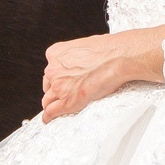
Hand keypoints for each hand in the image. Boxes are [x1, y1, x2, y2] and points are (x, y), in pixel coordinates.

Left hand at [40, 28, 164, 122]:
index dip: (55, 79)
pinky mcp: (67, 101)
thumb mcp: (83, 46)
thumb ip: (75, 56)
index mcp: (55, 54)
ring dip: (52, 104)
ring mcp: (58, 86)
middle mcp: (53, 69)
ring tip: (55, 109)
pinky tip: (49, 119)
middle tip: (62, 95)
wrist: (116, 58)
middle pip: (48, 85)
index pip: (50, 71)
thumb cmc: (107, 51)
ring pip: (48, 100)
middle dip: (54, 90)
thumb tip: (81, 61)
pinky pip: (51, 112)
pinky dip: (49, 117)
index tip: (58, 83)